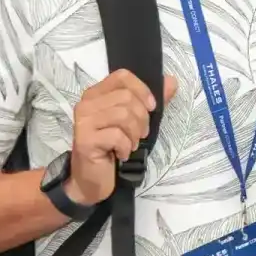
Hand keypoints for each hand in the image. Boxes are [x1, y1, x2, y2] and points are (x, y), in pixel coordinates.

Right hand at [66, 70, 177, 205]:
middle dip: (142, 118)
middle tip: (140, 134)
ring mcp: (83, 121)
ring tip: (131, 144)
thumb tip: (172, 80)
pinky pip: (116, 135)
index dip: (142, 90)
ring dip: (134, 134)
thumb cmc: (114, 147)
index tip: (151, 108)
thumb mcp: (136, 121)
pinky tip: (121, 154)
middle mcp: (87, 103)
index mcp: (97, 94)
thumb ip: (151, 101)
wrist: (92, 179)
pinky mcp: (84, 139)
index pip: (122, 76)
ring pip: (123, 114)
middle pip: (126, 97)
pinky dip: (126, 147)